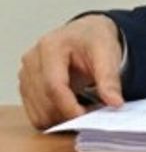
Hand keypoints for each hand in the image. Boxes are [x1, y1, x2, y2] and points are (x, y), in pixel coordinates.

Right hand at [17, 14, 125, 130]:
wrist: (86, 33)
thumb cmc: (95, 40)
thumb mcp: (108, 53)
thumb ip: (110, 79)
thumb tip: (115, 103)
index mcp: (50, 47)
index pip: (53, 85)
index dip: (68, 106)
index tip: (85, 118)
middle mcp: (32, 60)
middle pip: (43, 101)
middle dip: (66, 114)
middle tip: (92, 115)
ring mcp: (25, 74)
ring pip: (37, 111)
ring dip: (59, 119)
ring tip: (84, 110)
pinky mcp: (25, 86)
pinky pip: (35, 113)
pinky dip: (53, 117)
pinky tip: (72, 110)